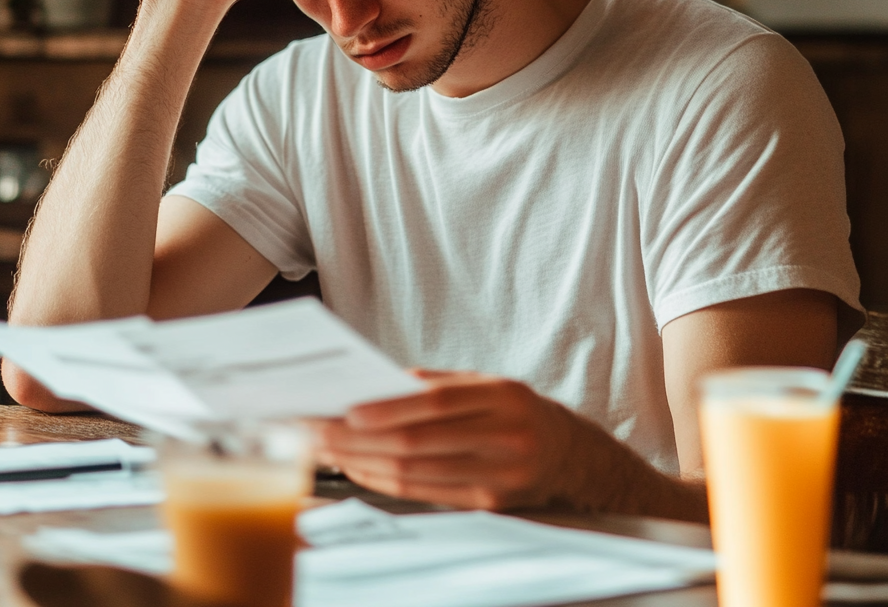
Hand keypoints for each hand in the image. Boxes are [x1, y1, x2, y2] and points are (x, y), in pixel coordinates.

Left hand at [314, 370, 584, 509]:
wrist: (567, 453)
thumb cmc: (513, 409)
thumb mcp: (484, 382)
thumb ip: (434, 382)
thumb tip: (374, 385)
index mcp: (502, 396)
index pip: (438, 402)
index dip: (390, 407)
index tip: (348, 410)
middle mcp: (504, 437)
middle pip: (419, 442)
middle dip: (361, 439)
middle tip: (319, 432)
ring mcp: (498, 476)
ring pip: (417, 474)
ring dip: (363, 463)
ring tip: (328, 450)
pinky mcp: (488, 505)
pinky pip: (425, 494)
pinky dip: (385, 481)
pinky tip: (359, 468)